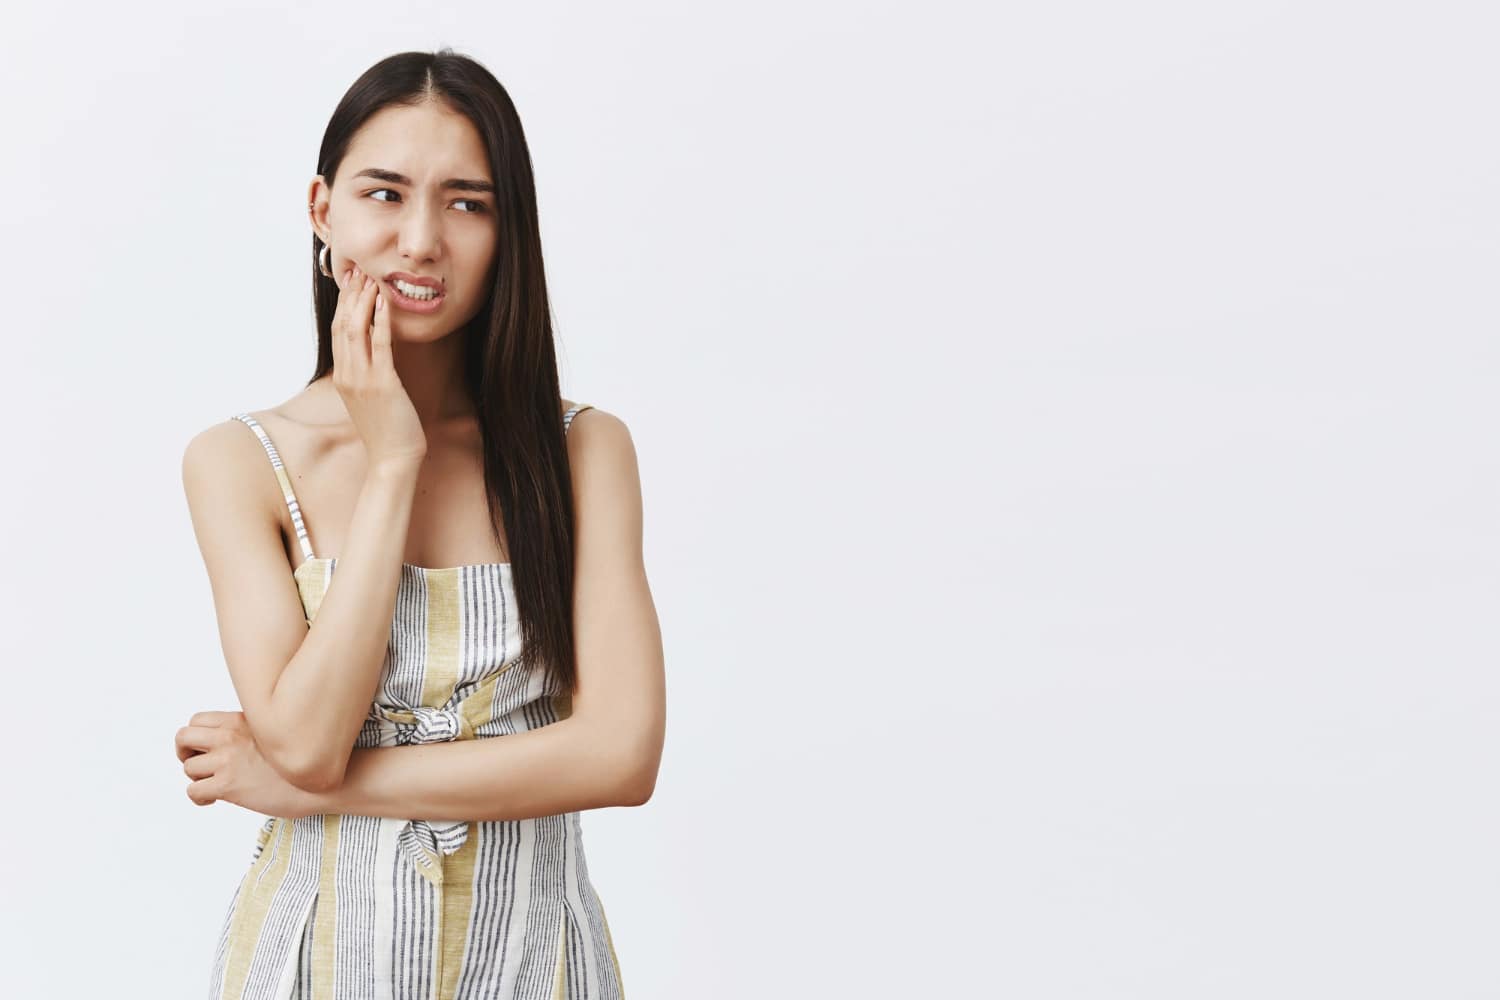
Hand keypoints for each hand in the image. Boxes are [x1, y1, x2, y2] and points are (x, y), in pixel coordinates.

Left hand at [176, 710, 318, 818]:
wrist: (321, 782)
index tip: (208, 750)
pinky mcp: (228, 784)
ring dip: (197, 779)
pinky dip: (200, 799)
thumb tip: (234, 745)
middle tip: (200, 767)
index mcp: (241, 720)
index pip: (197, 720)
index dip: (197, 737)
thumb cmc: (303, 762)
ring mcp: (228, 759)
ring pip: (187, 767)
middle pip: (183, 737)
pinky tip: (215, 800)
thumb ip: (250, 733)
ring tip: (215, 786)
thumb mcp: (275, 734)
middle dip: (186, 753)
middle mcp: (231, 736)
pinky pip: (193, 791)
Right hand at [332, 263, 427, 467]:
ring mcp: (362, 380)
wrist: (393, 459)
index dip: (343, 305)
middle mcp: (347, 375)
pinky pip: (380, 345)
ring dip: (363, 301)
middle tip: (359, 271)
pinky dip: (381, 320)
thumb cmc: (387, 430)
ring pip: (356, 331)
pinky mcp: (383, 384)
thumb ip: (365, 376)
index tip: (350, 283)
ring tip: (371, 279)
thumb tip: (371, 356)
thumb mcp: (369, 399)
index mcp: (342, 377)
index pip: (337, 332)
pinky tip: (385, 303)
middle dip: (350, 296)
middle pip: (342, 326)